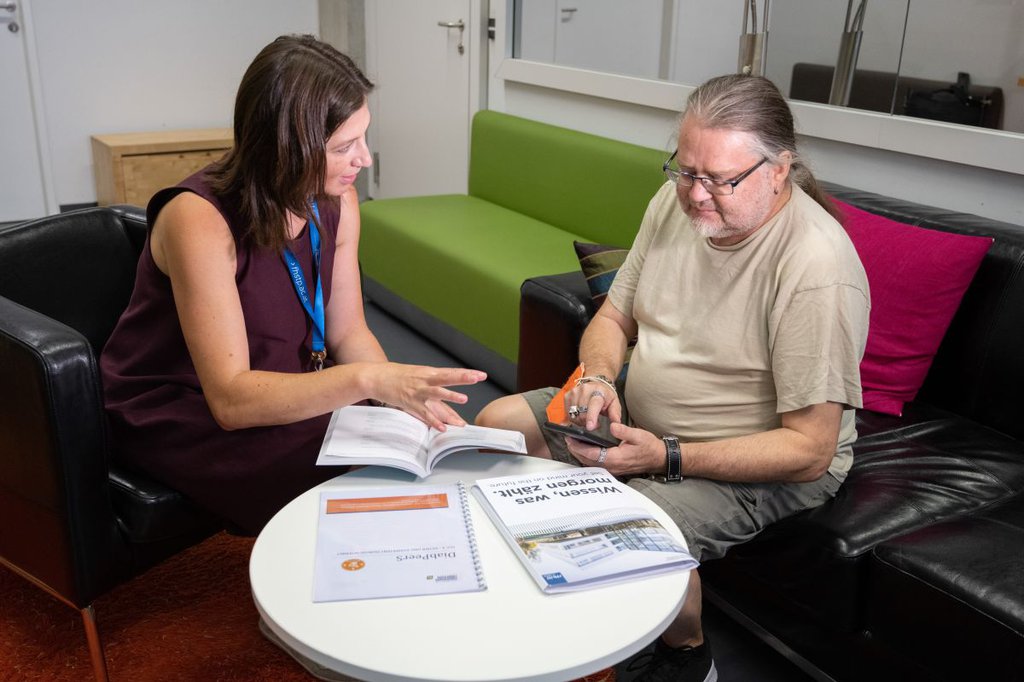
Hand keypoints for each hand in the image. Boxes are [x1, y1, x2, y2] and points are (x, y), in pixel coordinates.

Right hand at [370, 363, 485, 430]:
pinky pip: (423, 413)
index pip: (450, 373)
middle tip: (477, 378)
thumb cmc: (396, 376)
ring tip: (464, 399)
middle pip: (446, 378)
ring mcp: (417, 391)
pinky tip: (442, 428)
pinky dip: (432, 421)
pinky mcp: (408, 402)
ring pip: (436, 393)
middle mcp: (424, 380)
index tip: (480, 374)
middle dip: (463, 378)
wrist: (375, 377)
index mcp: (428, 373)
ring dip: (450, 396)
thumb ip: (433, 385)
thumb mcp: (417, 375)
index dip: (466, 374)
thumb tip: (447, 395)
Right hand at [564, 378, 621, 428]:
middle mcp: (584, 391)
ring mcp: (574, 393)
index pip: (593, 405)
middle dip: (588, 423)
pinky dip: (574, 418)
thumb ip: (615, 413)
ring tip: (588, 417)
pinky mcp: (567, 396)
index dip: (591, 417)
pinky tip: (580, 414)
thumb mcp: (614, 403)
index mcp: (598, 392)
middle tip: (595, 422)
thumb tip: (616, 424)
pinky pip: (568, 414)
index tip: (590, 427)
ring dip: (580, 421)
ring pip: (574, 416)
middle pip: (582, 414)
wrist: (596, 383)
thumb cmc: (605, 395)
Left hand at [564, 422, 664, 476]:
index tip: (570, 439)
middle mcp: (612, 466)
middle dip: (576, 450)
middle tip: (567, 439)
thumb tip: (613, 426)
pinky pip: (596, 464)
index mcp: (616, 458)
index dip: (579, 447)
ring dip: (580, 454)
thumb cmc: (649, 446)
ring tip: (572, 443)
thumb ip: (624, 431)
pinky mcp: (614, 468)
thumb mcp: (638, 435)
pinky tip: (584, 449)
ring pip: (591, 464)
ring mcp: (613, 469)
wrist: (659, 458)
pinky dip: (587, 457)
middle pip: (587, 460)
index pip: (592, 453)